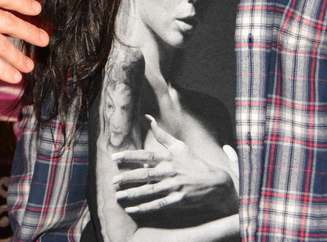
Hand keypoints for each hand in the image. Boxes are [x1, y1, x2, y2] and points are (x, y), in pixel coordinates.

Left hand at [112, 116, 237, 215]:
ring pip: (150, 191)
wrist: (214, 181)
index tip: (114, 157)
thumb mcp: (179, 146)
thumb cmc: (193, 162)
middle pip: (146, 174)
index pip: (146, 155)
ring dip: (133, 194)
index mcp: (169, 157)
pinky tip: (132, 209)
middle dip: (128, 177)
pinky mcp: (177, 200)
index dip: (130, 156)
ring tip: (118, 196)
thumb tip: (148, 118)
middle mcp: (170, 171)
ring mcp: (174, 186)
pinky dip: (145, 208)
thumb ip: (161, 134)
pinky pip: (158, 205)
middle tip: (113, 180)